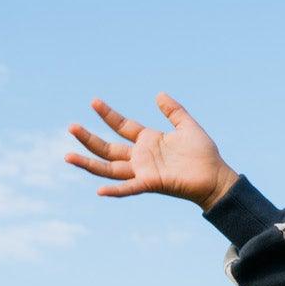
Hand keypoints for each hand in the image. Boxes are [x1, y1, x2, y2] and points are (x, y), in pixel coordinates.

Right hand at [65, 93, 235, 206]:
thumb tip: (159, 94)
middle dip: (89, 138)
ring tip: (68, 157)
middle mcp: (141, 157)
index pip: (121, 126)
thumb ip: (174, 111)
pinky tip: (99, 190)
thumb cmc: (203, 155)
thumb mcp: (187, 126)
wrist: (216, 177)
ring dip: (89, 164)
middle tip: (71, 127)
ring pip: (110, 169)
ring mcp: (144, 171)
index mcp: (148, 141)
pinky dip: (115, 191)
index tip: (93, 102)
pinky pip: (130, 188)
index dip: (107, 115)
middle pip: (108, 148)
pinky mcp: (152, 183)